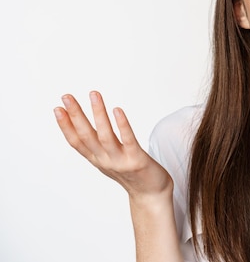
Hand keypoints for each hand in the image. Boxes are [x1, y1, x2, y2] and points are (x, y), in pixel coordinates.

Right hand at [54, 91, 171, 198]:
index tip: (57, 108)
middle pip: (86, 135)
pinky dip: (122, 125)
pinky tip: (117, 110)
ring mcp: (120, 161)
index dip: (65, 126)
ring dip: (98, 114)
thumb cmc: (132, 174)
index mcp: (97, 159)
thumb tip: (88, 128)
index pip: (76, 141)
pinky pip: (128, 140)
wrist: (151, 195)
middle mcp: (105, 160)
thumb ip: (99, 146)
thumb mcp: (110, 159)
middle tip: (67, 96)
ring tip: (94, 94)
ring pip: (105, 135)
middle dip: (75, 115)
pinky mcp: (137, 160)